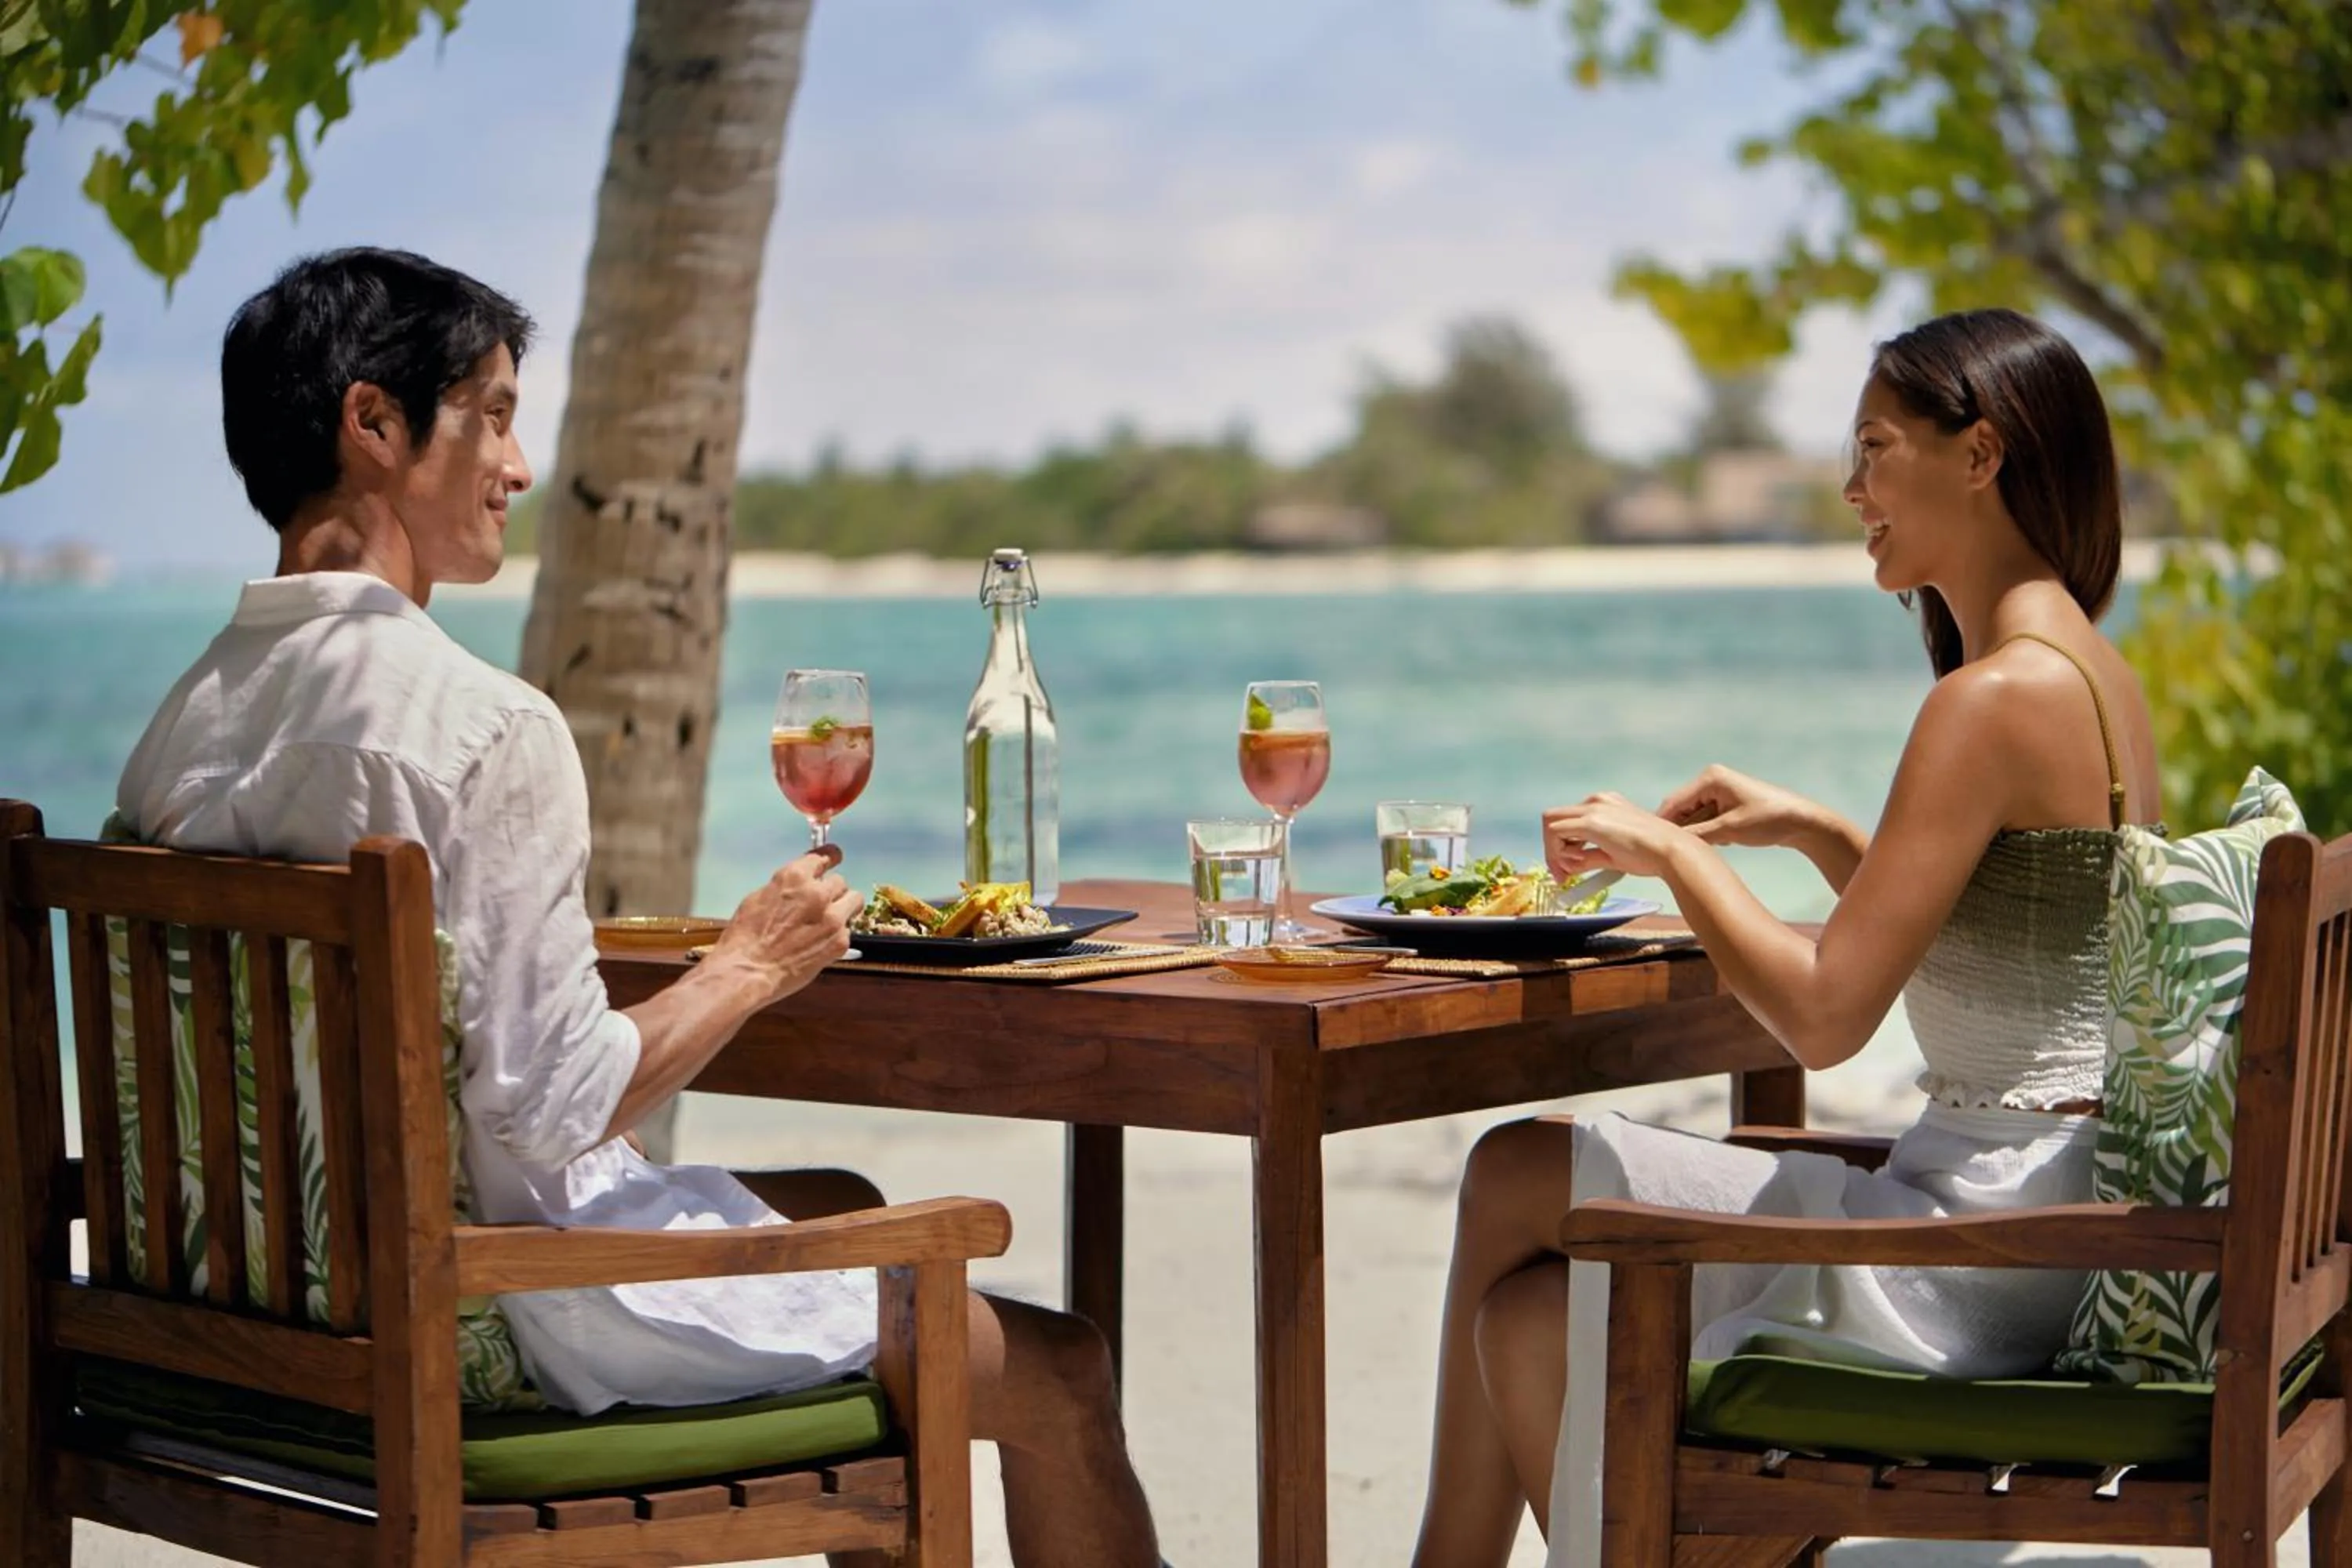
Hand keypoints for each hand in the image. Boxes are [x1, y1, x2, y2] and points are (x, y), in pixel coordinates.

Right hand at [705, 845, 861, 1005]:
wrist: (748, 971)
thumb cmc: (745, 937)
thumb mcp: (759, 898)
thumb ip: (785, 888)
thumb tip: (798, 887)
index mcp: (794, 877)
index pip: (824, 856)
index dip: (830, 857)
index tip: (834, 858)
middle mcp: (817, 893)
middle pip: (840, 881)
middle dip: (831, 891)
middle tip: (821, 905)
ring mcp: (832, 918)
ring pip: (854, 901)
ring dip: (843, 908)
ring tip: (830, 921)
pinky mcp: (840, 941)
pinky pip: (849, 930)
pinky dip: (838, 935)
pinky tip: (821, 944)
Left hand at [1542, 792, 1692, 879]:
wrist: (1670, 851)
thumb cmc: (1651, 854)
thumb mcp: (1613, 856)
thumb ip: (1589, 858)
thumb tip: (1570, 867)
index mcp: (1604, 805)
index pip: (1569, 821)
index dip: (1561, 846)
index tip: (1567, 869)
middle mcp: (1596, 801)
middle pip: (1554, 819)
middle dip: (1551, 848)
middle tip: (1561, 874)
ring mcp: (1593, 809)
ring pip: (1551, 823)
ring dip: (1553, 851)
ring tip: (1569, 874)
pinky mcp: (1591, 821)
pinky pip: (1556, 833)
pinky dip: (1557, 852)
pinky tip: (1574, 868)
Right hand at [1656, 764, 1817, 850]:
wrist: (1802, 822)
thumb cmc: (1769, 820)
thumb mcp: (1729, 830)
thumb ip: (1697, 835)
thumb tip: (1671, 843)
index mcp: (1710, 779)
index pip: (1674, 803)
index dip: (1663, 824)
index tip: (1654, 846)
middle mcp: (1711, 780)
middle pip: (1682, 809)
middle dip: (1684, 830)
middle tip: (1682, 851)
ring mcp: (1720, 791)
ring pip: (1694, 816)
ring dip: (1698, 832)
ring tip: (1714, 844)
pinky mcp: (1728, 803)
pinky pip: (1707, 818)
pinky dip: (1709, 831)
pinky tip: (1724, 841)